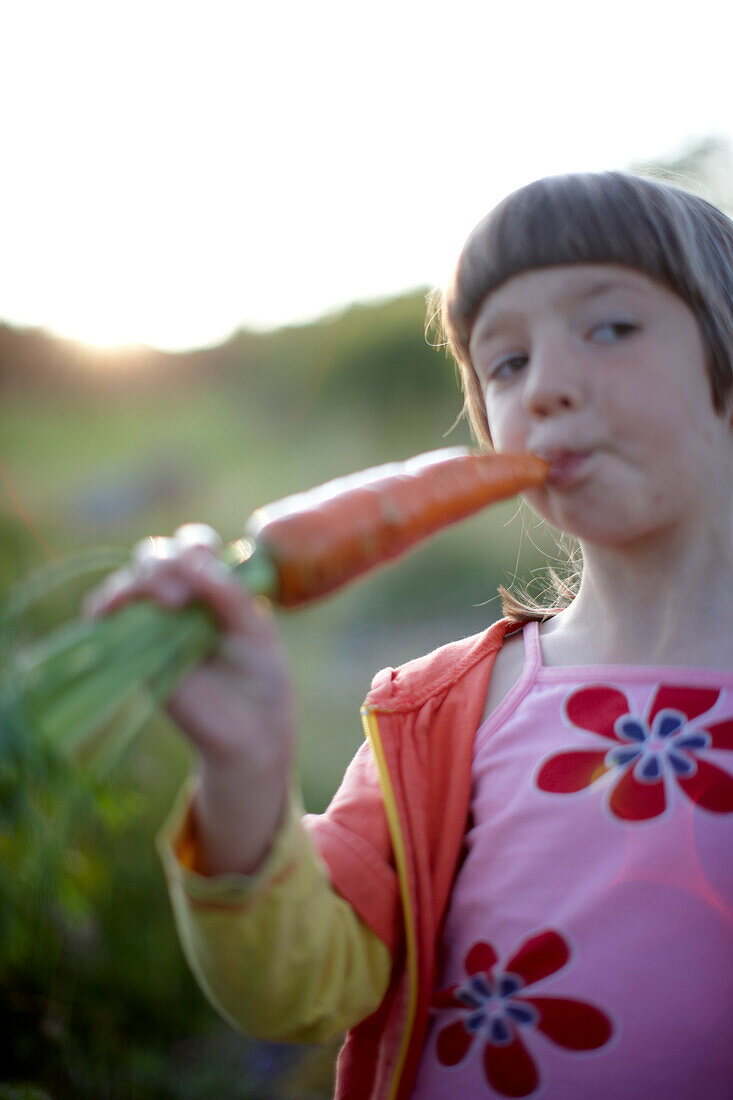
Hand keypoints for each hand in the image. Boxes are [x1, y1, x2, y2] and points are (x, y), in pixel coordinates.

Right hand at [83, 524, 295, 873]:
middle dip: (163, 564)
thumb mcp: (255, 630)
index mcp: (216, 584)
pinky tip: (109, 610)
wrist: (250, 731)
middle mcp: (183, 597)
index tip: (207, 566)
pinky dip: (103, 606)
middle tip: (182, 599)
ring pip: (130, 581)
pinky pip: (105, 617)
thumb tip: (191, 563)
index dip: (194, 545)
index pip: (194, 545)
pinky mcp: (134, 649)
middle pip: (156, 556)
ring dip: (140, 582)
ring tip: (167, 604)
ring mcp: (156, 621)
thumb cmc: (261, 677)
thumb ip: (229, 595)